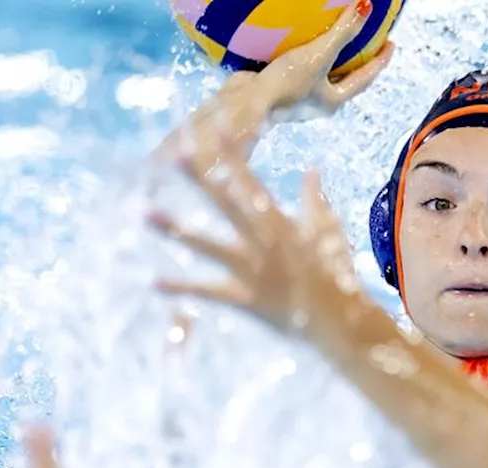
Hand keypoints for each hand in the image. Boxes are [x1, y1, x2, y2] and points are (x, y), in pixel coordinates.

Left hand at [150, 136, 378, 356]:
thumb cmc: (337, 273)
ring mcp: (252, 271)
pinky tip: (155, 282)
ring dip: (178, 230)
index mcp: (281, 223)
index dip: (233, 154)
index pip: (251, 181)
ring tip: (147, 214)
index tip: (217, 127)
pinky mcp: (246, 298)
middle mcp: (262, 242)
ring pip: (210, 246)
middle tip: (176, 155)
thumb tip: (312, 170)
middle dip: (201, 179)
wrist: (339, 320)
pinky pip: (210, 291)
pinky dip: (184, 287)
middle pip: (226, 205)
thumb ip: (315, 200)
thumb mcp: (329, 231)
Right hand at [155, 0, 394, 165]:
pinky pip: (295, 66)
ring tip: (333, 37)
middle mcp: (317, 102)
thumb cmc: (287, 84)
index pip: (365, 77)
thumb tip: (365, 8)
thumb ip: (342, 32)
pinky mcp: (276, 87)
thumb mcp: (319, 55)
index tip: (391, 43)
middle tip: (367, 40)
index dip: (380, 60)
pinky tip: (295, 38)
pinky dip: (301, 53)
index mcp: (333, 101)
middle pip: (344, 77)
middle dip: (356, 59)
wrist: (243, 103)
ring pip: (319, 73)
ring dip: (327, 56)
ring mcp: (296, 96)